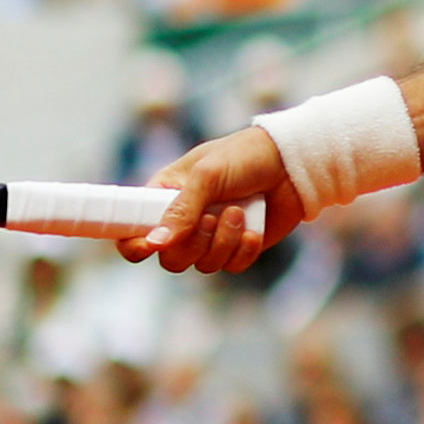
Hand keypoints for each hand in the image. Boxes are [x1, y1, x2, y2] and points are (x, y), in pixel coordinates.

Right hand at [121, 126, 308, 273]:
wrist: (292, 164)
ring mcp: (211, 237)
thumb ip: (181, 210)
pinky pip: (231, 266)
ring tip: (238, 211)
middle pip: (170, 259)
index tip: (147, 245)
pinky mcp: (238, 248)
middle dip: (192, 244)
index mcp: (163, 197)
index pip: (131, 230)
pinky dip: (243, 249)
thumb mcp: (207, 175)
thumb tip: (155, 243)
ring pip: (203, 265)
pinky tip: (253, 229)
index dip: (133, 244)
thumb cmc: (243, 157)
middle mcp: (184, 220)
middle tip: (211, 218)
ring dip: (222, 242)